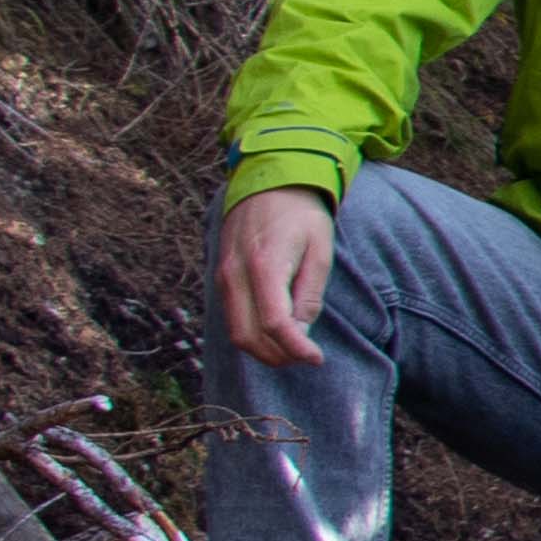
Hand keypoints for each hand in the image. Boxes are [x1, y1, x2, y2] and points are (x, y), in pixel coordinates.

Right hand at [219, 187, 339, 370]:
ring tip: (294, 347)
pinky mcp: (220, 278)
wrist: (267, 182)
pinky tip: (276, 333)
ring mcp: (223, 277)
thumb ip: (310, 294)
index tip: (317, 358)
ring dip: (264, 351)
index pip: (275, 324)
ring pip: (236, 334)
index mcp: (264, 265)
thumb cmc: (301, 215)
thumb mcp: (320, 250)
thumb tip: (301, 333)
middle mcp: (236, 274)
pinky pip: (231, 319)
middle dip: (280, 356)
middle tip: (307, 355)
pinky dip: (252, 335)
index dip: (297, 349)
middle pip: (249, 337)